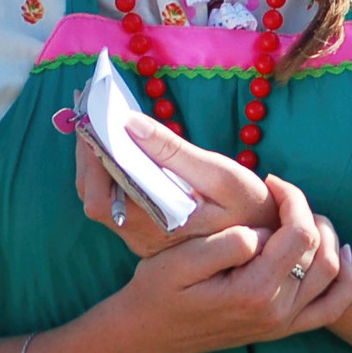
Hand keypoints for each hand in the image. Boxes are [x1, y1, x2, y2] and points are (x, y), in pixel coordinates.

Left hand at [76, 118, 278, 259]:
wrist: (266, 244)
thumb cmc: (248, 209)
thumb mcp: (221, 176)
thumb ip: (174, 151)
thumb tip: (130, 123)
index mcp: (157, 224)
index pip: (101, 195)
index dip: (89, 156)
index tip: (89, 115)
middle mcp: (141, 236)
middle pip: (91, 196)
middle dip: (85, 151)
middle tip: (88, 108)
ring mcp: (140, 236)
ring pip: (100, 198)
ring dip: (94, 159)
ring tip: (98, 118)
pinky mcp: (145, 230)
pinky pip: (115, 199)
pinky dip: (109, 169)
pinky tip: (116, 141)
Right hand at [106, 174, 351, 352]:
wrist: (150, 334)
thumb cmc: (159, 291)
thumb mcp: (180, 262)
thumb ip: (225, 244)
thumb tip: (261, 233)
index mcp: (254, 292)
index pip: (299, 234)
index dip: (292, 199)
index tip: (271, 181)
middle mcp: (276, 311)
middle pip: (320, 250)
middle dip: (306, 212)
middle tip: (280, 194)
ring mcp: (283, 324)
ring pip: (334, 274)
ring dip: (326, 237)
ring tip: (299, 215)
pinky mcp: (284, 328)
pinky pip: (333, 306)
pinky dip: (345, 279)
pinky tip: (341, 253)